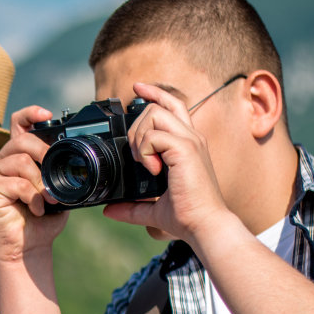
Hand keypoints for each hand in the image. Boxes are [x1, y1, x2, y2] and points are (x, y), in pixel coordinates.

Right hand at [0, 105, 69, 265]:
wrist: (28, 248)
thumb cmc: (42, 219)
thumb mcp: (57, 190)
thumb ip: (60, 172)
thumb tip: (76, 163)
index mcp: (18, 155)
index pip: (19, 124)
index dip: (30, 113)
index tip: (47, 114)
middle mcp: (2, 160)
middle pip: (23, 140)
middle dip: (45, 154)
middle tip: (57, 175)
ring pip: (21, 161)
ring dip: (41, 182)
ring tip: (48, 199)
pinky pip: (16, 183)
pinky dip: (33, 197)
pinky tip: (37, 209)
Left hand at [102, 82, 234, 246]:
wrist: (204, 225)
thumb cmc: (187, 216)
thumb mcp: (152, 210)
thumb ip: (131, 207)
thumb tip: (109, 210)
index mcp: (187, 144)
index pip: (173, 106)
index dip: (154, 94)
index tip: (137, 88)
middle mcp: (191, 138)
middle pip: (159, 107)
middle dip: (137, 127)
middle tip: (137, 155)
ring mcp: (190, 141)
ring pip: (155, 115)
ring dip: (140, 138)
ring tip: (144, 162)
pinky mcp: (186, 150)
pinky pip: (154, 136)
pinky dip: (145, 152)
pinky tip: (153, 170)